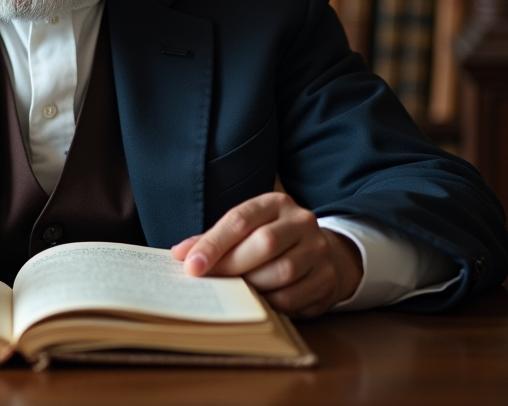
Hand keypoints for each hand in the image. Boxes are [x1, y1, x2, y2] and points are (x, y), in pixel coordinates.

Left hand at [169, 192, 362, 317]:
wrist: (323, 252)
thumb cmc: (272, 240)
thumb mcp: (246, 229)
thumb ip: (214, 239)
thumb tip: (180, 253)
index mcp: (276, 203)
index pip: (241, 219)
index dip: (213, 244)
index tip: (190, 265)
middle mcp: (301, 222)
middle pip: (263, 244)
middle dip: (230, 266)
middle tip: (208, 281)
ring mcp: (319, 250)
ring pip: (280, 272)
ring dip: (250, 286)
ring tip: (233, 291)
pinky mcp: (327, 279)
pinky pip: (292, 297)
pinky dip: (268, 304)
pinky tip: (257, 301)